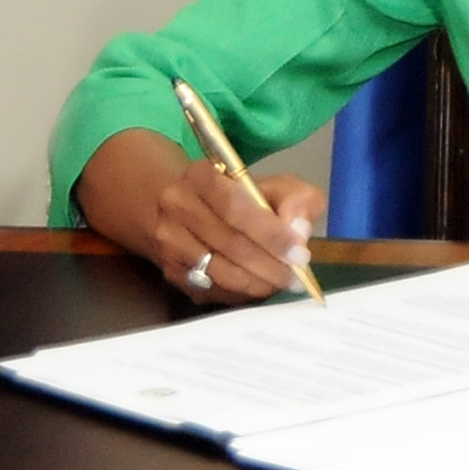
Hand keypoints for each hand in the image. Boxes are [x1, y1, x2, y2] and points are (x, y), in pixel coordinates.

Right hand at [73, 127, 320, 306]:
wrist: (200, 211)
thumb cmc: (247, 198)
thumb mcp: (279, 187)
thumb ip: (297, 200)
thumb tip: (298, 230)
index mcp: (201, 176)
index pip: (236, 208)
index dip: (271, 235)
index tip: (300, 254)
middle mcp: (176, 206)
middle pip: (228, 243)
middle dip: (269, 265)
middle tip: (298, 278)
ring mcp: (168, 241)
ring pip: (217, 271)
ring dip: (256, 283)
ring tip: (283, 284)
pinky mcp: (170, 270)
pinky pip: (209, 289)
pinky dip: (240, 293)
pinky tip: (260, 287)